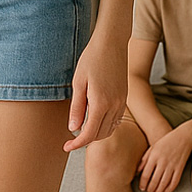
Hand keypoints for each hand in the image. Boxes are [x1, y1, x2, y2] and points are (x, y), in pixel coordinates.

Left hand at [64, 33, 128, 150]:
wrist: (112, 44)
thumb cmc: (91, 60)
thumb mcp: (78, 83)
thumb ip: (77, 108)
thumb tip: (73, 129)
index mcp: (101, 103)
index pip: (89, 134)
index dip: (76, 144)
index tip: (66, 147)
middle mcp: (115, 106)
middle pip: (100, 135)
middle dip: (85, 140)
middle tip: (70, 139)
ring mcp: (122, 103)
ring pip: (109, 129)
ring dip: (95, 134)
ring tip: (81, 129)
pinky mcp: (124, 98)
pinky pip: (115, 120)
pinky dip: (104, 126)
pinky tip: (94, 120)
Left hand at [137, 125, 191, 191]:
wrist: (183, 137)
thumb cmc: (165, 142)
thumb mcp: (152, 148)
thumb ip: (144, 160)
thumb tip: (137, 172)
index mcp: (154, 156)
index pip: (146, 175)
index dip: (142, 183)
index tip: (141, 188)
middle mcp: (162, 162)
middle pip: (154, 181)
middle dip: (150, 189)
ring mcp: (172, 166)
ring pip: (164, 183)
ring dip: (158, 191)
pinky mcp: (180, 168)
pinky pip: (174, 182)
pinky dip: (169, 189)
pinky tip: (165, 191)